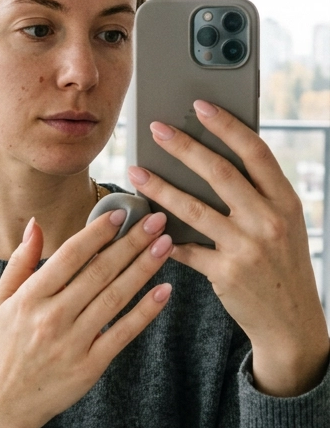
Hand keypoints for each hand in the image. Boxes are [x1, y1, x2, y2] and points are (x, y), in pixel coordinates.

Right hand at [0, 207, 172, 427]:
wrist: (8, 401)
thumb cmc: (6, 346)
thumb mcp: (1, 301)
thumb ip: (20, 262)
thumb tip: (35, 224)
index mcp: (30, 298)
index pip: (69, 257)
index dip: (96, 233)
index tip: (119, 214)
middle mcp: (52, 317)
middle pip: (98, 273)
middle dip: (130, 243)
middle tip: (155, 221)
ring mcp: (73, 342)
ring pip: (114, 298)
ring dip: (143, 269)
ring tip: (165, 245)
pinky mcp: (91, 365)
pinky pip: (123, 333)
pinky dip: (145, 311)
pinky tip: (163, 291)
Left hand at [127, 100, 329, 398]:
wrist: (292, 321)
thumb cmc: (281, 264)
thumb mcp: (284, 224)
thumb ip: (258, 195)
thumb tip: (213, 160)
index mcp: (286, 201)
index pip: (256, 151)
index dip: (227, 125)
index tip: (200, 106)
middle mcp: (269, 220)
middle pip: (220, 173)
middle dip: (183, 147)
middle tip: (156, 129)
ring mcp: (248, 247)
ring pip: (194, 208)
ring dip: (160, 187)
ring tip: (135, 171)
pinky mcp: (226, 273)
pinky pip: (186, 248)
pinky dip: (164, 238)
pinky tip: (145, 225)